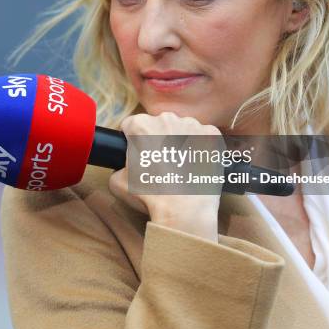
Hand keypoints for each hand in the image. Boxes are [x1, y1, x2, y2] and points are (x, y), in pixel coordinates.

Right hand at [109, 112, 223, 241]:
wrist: (185, 209)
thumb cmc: (151, 196)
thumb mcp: (118, 183)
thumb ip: (117, 166)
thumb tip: (124, 165)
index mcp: (141, 125)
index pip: (131, 125)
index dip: (132, 140)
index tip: (137, 154)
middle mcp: (166, 118)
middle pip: (158, 125)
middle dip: (156, 139)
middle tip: (160, 164)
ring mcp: (192, 124)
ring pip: (181, 128)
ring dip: (179, 141)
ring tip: (180, 167)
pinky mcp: (211, 134)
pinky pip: (203, 135)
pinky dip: (200, 146)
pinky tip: (196, 164)